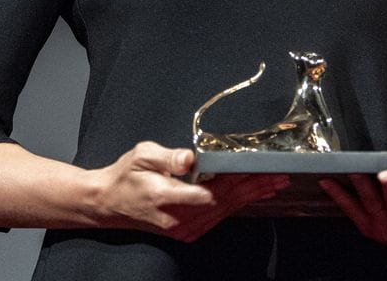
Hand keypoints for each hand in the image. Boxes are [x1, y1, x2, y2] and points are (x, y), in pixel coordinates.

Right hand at [92, 141, 287, 241]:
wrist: (108, 204)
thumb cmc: (126, 177)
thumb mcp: (142, 156)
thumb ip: (167, 157)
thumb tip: (190, 158)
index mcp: (168, 198)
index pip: (213, 191)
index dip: (238, 181)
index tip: (259, 170)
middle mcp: (179, 218)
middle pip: (225, 202)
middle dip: (254, 188)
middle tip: (278, 176)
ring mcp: (183, 228)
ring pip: (224, 211)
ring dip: (250, 197)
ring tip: (272, 184)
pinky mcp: (186, 231)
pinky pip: (217, 217)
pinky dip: (236, 205)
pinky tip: (251, 196)